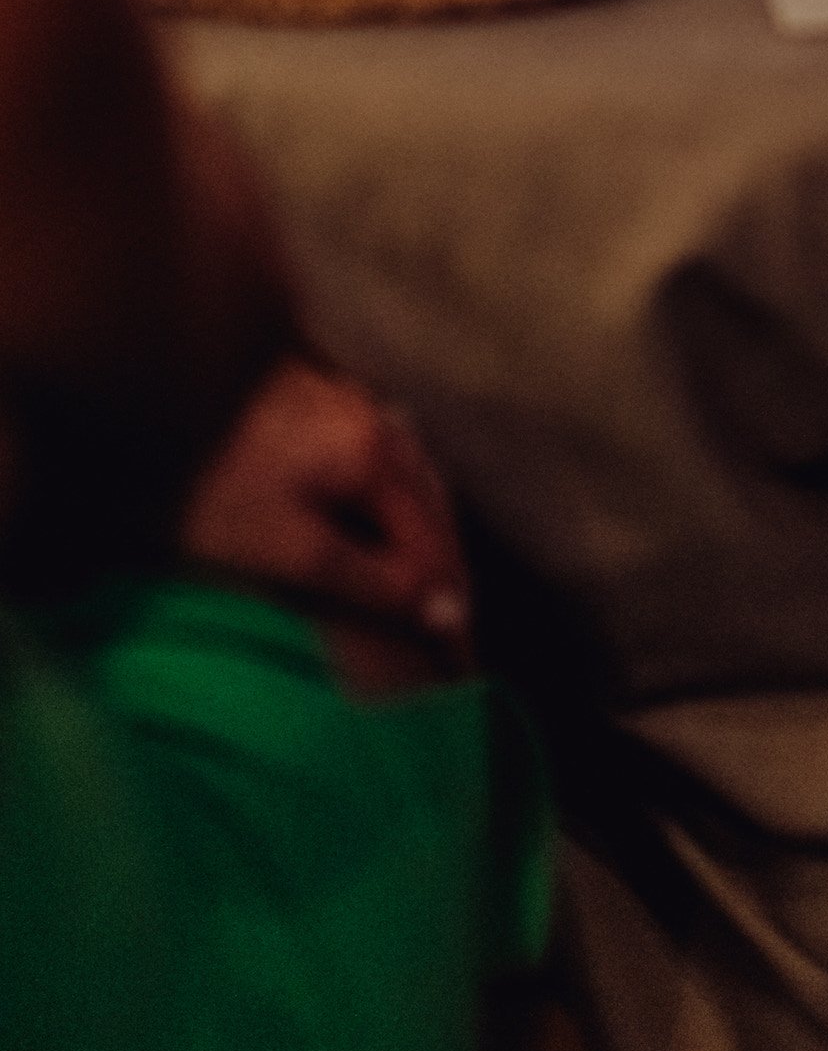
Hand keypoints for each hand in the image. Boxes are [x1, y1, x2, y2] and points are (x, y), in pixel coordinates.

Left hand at [180, 358, 470, 674]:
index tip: (459, 658)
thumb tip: (447, 611)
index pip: (433, 539)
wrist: (147, 402)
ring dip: (421, 525)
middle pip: (431, 500)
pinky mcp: (320, 393)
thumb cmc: (211, 488)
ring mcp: (350, 396)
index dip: (445, 599)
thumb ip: (371, 579)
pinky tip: (378, 513)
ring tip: (419, 576)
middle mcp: (378, 414)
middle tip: (448, 623)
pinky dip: (390, 495)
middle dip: (443, 562)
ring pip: (407, 471)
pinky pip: (380, 452)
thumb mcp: (289, 549)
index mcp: (376, 452)